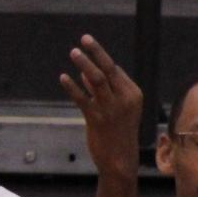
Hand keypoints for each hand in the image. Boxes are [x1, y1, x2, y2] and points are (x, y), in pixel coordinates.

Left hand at [58, 35, 144, 174]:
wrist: (119, 158)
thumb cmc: (118, 131)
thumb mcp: (118, 107)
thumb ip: (103, 90)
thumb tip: (85, 73)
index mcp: (134, 94)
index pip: (115, 70)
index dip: (101, 57)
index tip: (89, 44)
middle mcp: (125, 99)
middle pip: (109, 69)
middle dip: (96, 52)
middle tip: (84, 38)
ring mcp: (111, 108)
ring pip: (96, 80)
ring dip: (84, 64)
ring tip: (73, 52)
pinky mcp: (96, 118)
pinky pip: (82, 98)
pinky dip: (72, 86)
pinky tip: (63, 77)